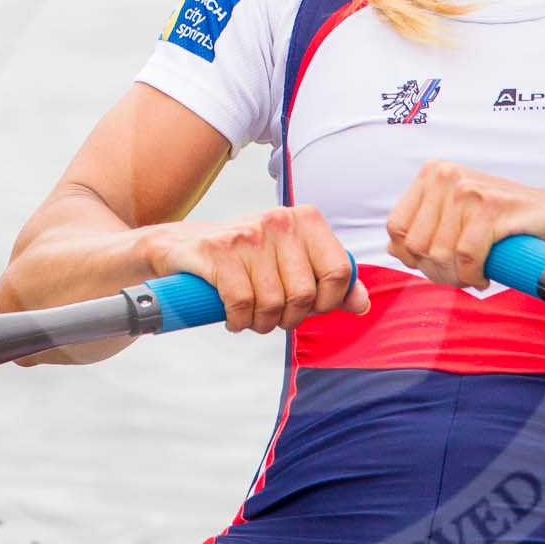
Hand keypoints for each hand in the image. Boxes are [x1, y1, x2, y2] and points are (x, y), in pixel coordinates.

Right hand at [145, 206, 369, 333]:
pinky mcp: (219, 251)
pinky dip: (237, 320)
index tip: (308, 308)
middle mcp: (280, 221)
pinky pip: (242, 304)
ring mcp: (248, 234)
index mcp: (306, 220)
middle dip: (288, 319)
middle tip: (272, 316)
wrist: (181, 247)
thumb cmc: (244, 259)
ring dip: (260, 323)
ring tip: (250, 316)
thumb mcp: (291, 261)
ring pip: (272, 303)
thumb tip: (362, 304)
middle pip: (304, 295)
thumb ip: (330, 281)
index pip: (338, 272)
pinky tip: (232, 316)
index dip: (327, 302)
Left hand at [386, 161, 544, 288]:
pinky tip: (486, 275)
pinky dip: (475, 274)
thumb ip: (426, 228)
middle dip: (437, 271)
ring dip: (457, 276)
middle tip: (461, 276)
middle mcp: (446, 175)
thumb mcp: (458, 218)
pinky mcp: (492, 205)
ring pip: (441, 253)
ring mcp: (468, 188)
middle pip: (417, 244)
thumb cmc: (509, 221)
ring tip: (474, 275)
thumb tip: (393, 247)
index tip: (435, 266)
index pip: (397, 228)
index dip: (411, 257)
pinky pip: (468, 256)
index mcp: (432, 174)